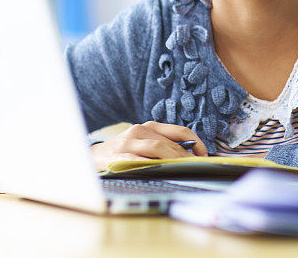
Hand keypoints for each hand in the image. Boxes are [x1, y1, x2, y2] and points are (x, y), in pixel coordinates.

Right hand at [91, 121, 207, 170]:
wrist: (92, 157)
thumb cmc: (123, 151)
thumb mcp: (143, 142)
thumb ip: (162, 144)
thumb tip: (190, 155)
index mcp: (149, 127)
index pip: (179, 131)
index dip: (196, 142)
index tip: (205, 154)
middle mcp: (139, 130)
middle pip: (170, 142)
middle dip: (187, 156)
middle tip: (198, 167)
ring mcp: (129, 142)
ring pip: (158, 148)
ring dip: (175, 159)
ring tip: (186, 169)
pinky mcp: (120, 155)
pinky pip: (140, 160)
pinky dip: (153, 164)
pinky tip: (163, 171)